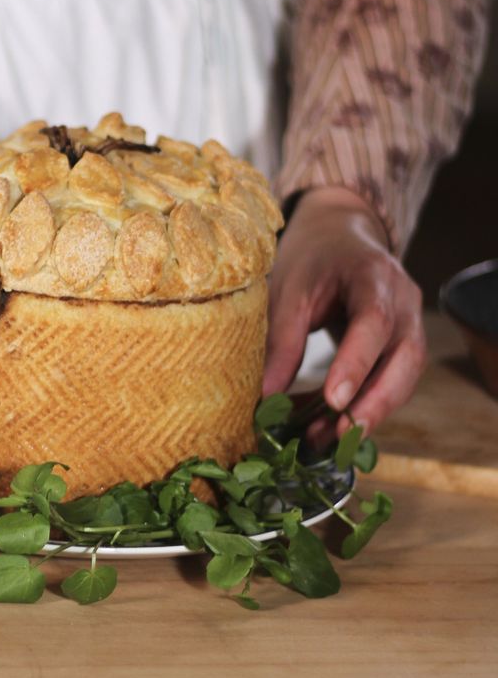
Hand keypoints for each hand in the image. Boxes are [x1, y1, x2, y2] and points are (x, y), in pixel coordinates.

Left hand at [263, 186, 425, 436]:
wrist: (340, 237)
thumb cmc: (312, 260)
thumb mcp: (289, 291)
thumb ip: (282, 341)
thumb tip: (266, 397)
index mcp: (374, 275)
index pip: (374, 321)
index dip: (356, 362)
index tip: (334, 400)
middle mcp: (404, 300)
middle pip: (405, 357)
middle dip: (375, 401)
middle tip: (340, 436)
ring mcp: (410, 323)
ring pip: (404, 376)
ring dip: (370, 412)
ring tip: (327, 440)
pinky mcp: (402, 345)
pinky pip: (393, 381)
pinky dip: (366, 406)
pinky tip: (333, 427)